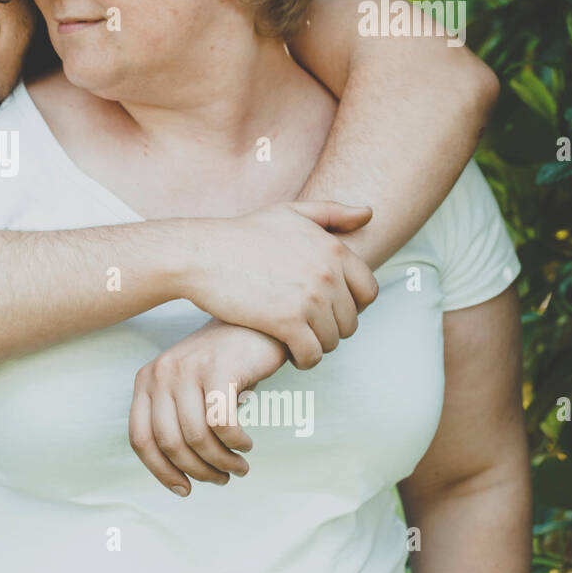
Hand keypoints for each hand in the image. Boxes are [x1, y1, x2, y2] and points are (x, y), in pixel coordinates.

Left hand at [129, 320, 286, 493]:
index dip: (160, 471)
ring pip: (197, 437)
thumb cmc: (221, 366)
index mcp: (146, 381)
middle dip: (197, 471)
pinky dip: (236, 443)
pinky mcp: (218, 369)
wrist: (254, 323)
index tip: (183, 489)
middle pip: (170, 443)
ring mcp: (188, 369)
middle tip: (221, 479)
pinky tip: (246, 445)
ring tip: (238, 467)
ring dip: (221, 462)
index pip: (140, 438)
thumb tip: (178, 475)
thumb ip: (173, 420)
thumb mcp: (185, 389)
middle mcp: (161, 373)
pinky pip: (222, 423)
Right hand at [182, 201, 378, 367]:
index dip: (352, 305)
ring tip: (299, 341)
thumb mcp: (289, 212)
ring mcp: (309, 299)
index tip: (331, 309)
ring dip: (318, 345)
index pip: (367, 290)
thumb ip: (332, 212)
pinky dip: (304, 359)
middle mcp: (327, 274)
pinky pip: (311, 354)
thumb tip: (368, 214)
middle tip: (309, 328)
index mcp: (334, 249)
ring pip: (332, 340)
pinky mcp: (287, 323)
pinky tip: (291, 354)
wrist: (202, 254)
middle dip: (333, 327)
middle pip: (350, 320)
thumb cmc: (243, 234)